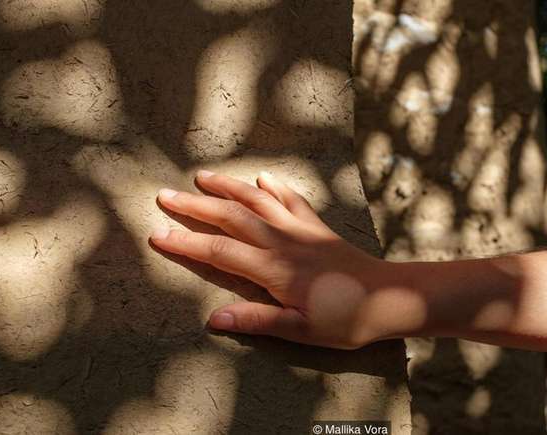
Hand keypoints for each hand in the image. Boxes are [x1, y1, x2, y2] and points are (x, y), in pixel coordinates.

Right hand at [150, 170, 388, 348]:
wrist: (389, 296)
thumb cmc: (346, 319)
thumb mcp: (301, 330)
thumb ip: (258, 322)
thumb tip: (213, 320)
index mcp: (273, 269)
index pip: (220, 251)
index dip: (186, 242)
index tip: (157, 234)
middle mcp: (282, 242)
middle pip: (232, 217)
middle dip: (195, 206)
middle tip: (164, 195)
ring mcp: (301, 230)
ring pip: (258, 200)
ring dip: (228, 187)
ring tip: (202, 176)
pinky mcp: (318, 228)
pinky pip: (292, 200)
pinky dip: (276, 186)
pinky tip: (264, 177)